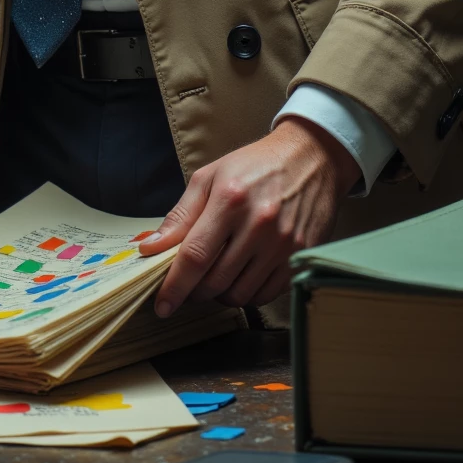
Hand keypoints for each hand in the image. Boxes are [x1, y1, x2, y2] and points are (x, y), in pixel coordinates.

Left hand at [139, 118, 360, 314]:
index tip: (161, 305)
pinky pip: (267, 294)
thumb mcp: (209, 177)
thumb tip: (151, 247)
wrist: (311, 157)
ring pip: (240, 294)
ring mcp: (284, 243)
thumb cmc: (255, 165)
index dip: (174, 286)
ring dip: (220, 295)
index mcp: (230, 200)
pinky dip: (248, 293)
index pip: (194, 257)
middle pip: (215, 281)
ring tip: (216, 277)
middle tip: (189, 283)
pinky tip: (241, 276)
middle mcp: (259, 224)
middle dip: (194, 291)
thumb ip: (180, 216)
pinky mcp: (301, 255)